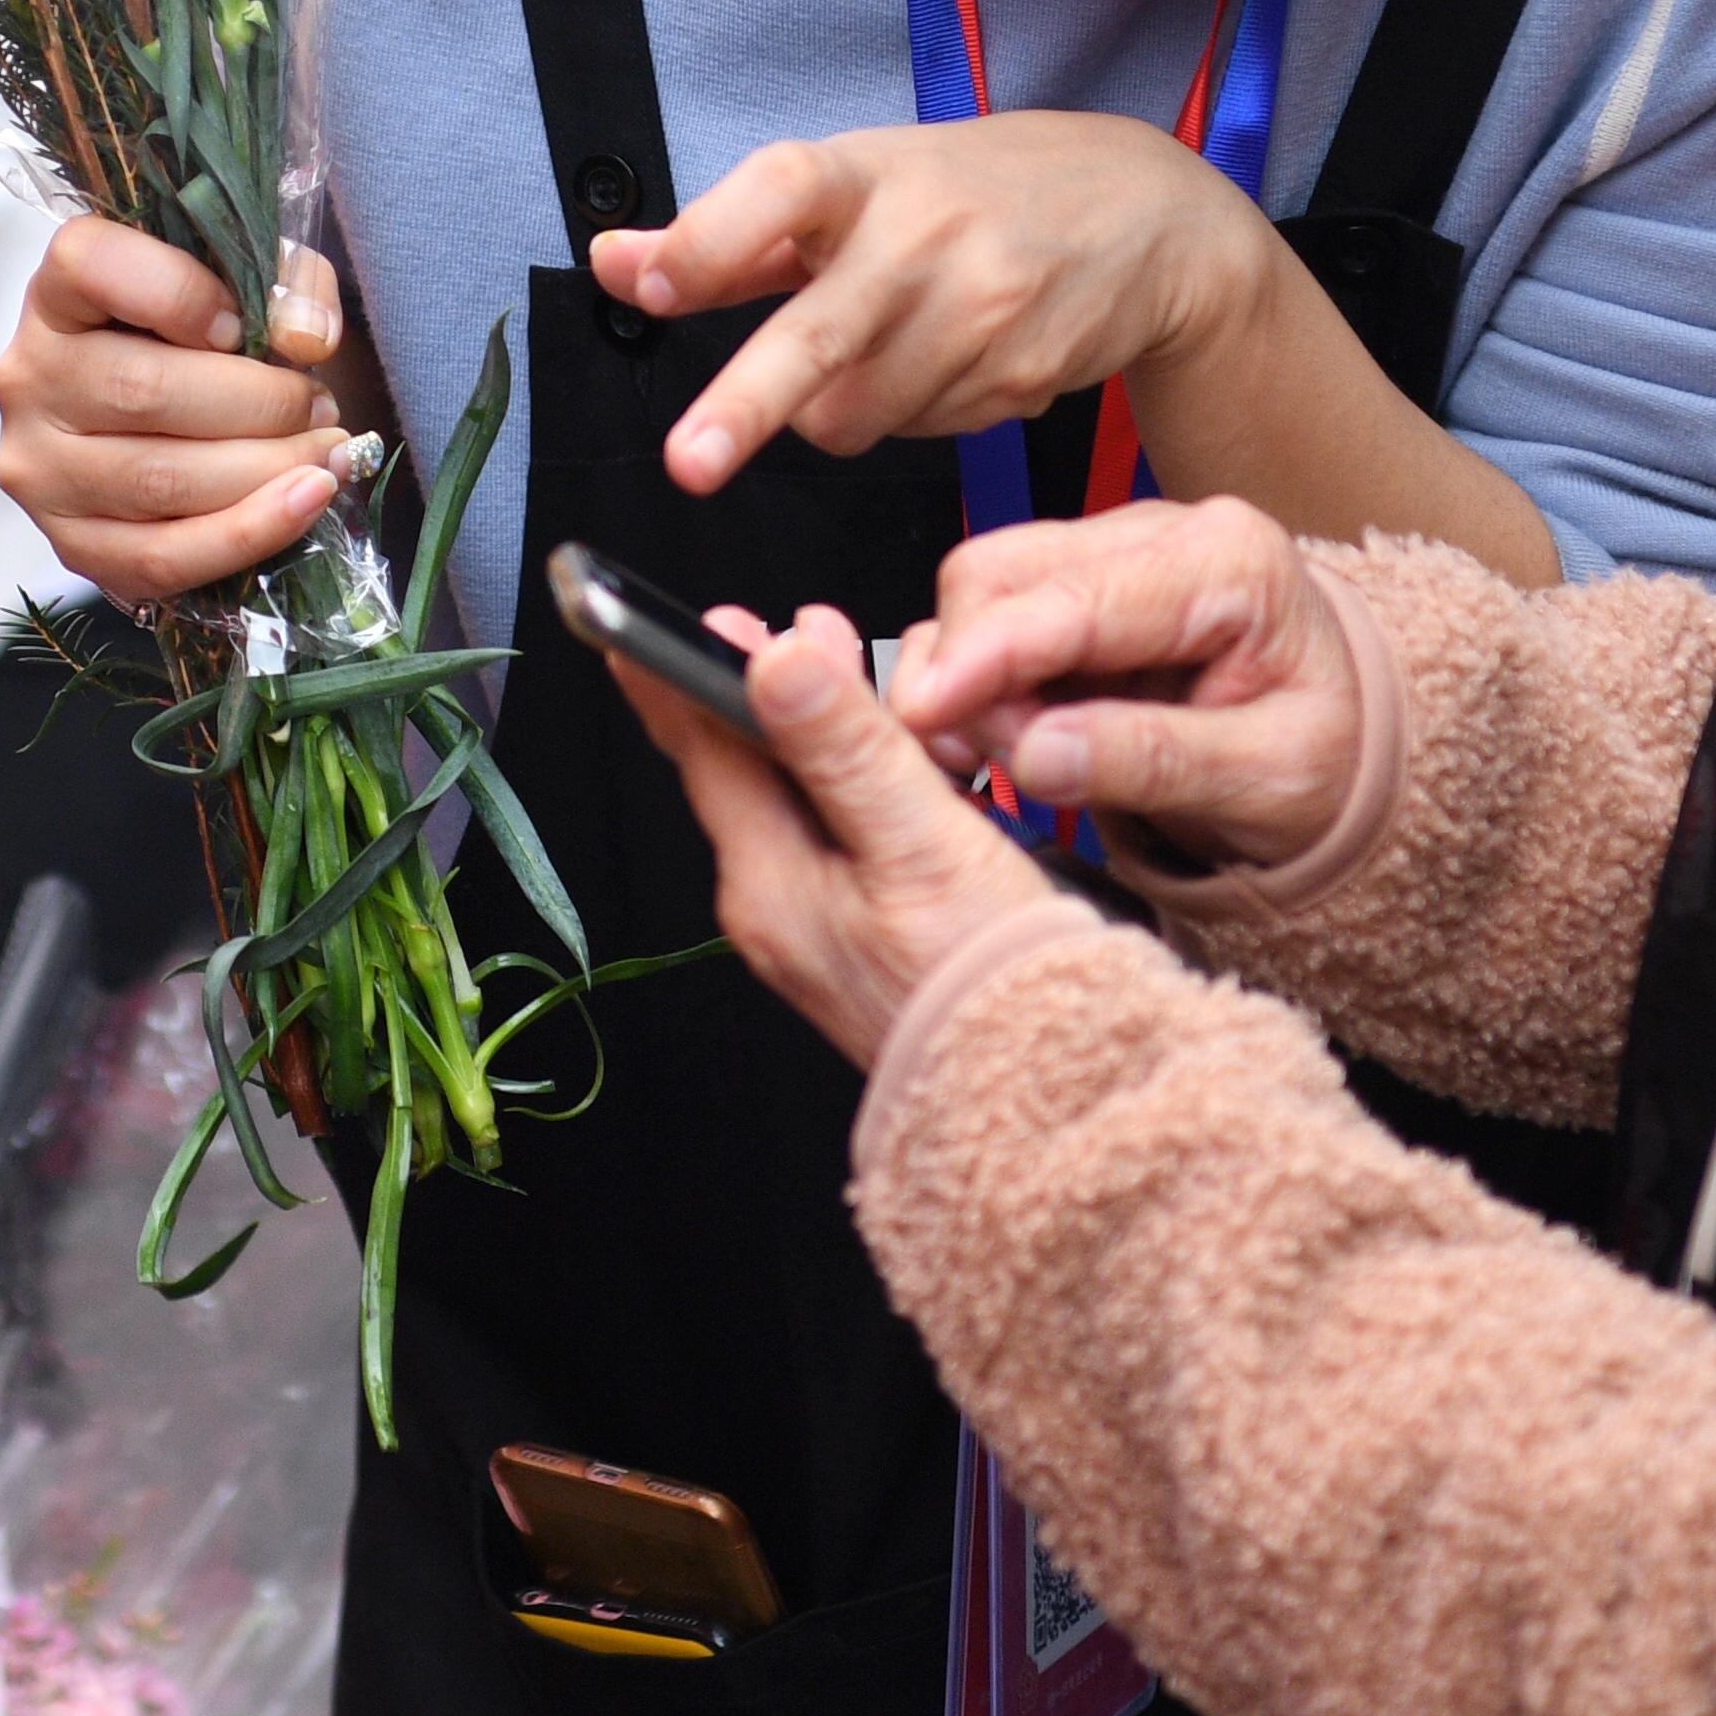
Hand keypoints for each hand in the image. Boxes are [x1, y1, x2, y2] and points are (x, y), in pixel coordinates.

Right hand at [0, 215, 350, 607]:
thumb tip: (305, 338)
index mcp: (57, 292)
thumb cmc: (208, 338)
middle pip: (144, 392)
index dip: (180, 294)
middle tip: (321, 405)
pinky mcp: (69, 544)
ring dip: (268, 471)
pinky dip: (249, 534)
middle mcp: (29, 377)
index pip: (91, 266)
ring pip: (160, 481)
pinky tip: (306, 504)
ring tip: (329, 454)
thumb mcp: (247, 280)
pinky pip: (161, 556)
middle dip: (260, 404)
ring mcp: (39, 467)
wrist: (173, 424)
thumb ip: (286, 283)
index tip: (245, 325)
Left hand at [592, 117, 1262, 495]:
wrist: (1147, 216)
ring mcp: (980, 311)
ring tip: (882, 347)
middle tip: (689, 464)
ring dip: (838, 406)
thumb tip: (615, 264)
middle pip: (820, 334)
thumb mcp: (851, 189)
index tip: (654, 287)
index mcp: (868, 174)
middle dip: (746, 403)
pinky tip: (953, 358)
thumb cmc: (974, 194)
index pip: (780, 190)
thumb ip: (726, 238)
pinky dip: (913, 412)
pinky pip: (920, 432)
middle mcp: (924, 236)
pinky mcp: (1021, 378)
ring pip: (855, 416)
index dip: (710, 241)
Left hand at [606, 606, 1067, 1069]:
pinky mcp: (856, 947)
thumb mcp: (918, 846)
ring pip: (792, 804)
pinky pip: (832, 842)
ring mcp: (812, 935)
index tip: (664, 614)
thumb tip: (773, 659)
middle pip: (743, 773)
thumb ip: (844, 749)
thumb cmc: (990, 985)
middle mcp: (773, 912)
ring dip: (818, 732)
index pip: (701, 751)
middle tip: (805, 625)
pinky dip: (853, 785)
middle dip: (766, 688)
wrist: (1051, 1102)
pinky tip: (900, 766)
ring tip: (855, 672)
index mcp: (767, 884)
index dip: (687, 669)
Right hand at [885, 499, 1365, 877]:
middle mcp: (1160, 533)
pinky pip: (985, 618)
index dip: (987, 655)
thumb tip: (1036, 755)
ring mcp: (1109, 550)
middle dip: (967, 674)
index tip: (923, 711)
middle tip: (988, 768)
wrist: (1341, 739)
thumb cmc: (1322, 755)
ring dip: (962, 680)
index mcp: (1229, 562)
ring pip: (979, 590)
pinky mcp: (1073, 583)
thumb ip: (1153, 762)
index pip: (1076, 601)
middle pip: (1002, 574)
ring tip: (1009, 760)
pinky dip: (969, 681)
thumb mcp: (1269, 781)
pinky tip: (1001, 737)